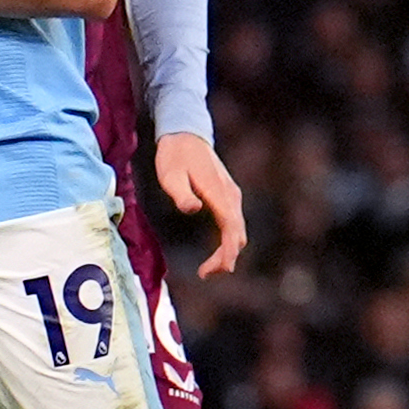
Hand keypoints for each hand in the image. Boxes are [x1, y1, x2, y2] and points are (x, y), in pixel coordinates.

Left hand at [153, 131, 248, 277]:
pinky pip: (233, 224)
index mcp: (218, 191)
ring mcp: (231, 196)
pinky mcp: (228, 197)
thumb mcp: (170, 174)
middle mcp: (230, 195)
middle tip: (206, 275)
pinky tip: (216, 253)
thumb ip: (181, 193)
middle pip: (237, 233)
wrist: (186, 133)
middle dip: (226, 257)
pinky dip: (227, 242)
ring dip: (227, 252)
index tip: (217, 269)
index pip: (230, 226)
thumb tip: (193, 209)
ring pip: (237, 230)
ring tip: (208, 270)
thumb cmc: (174, 155)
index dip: (226, 251)